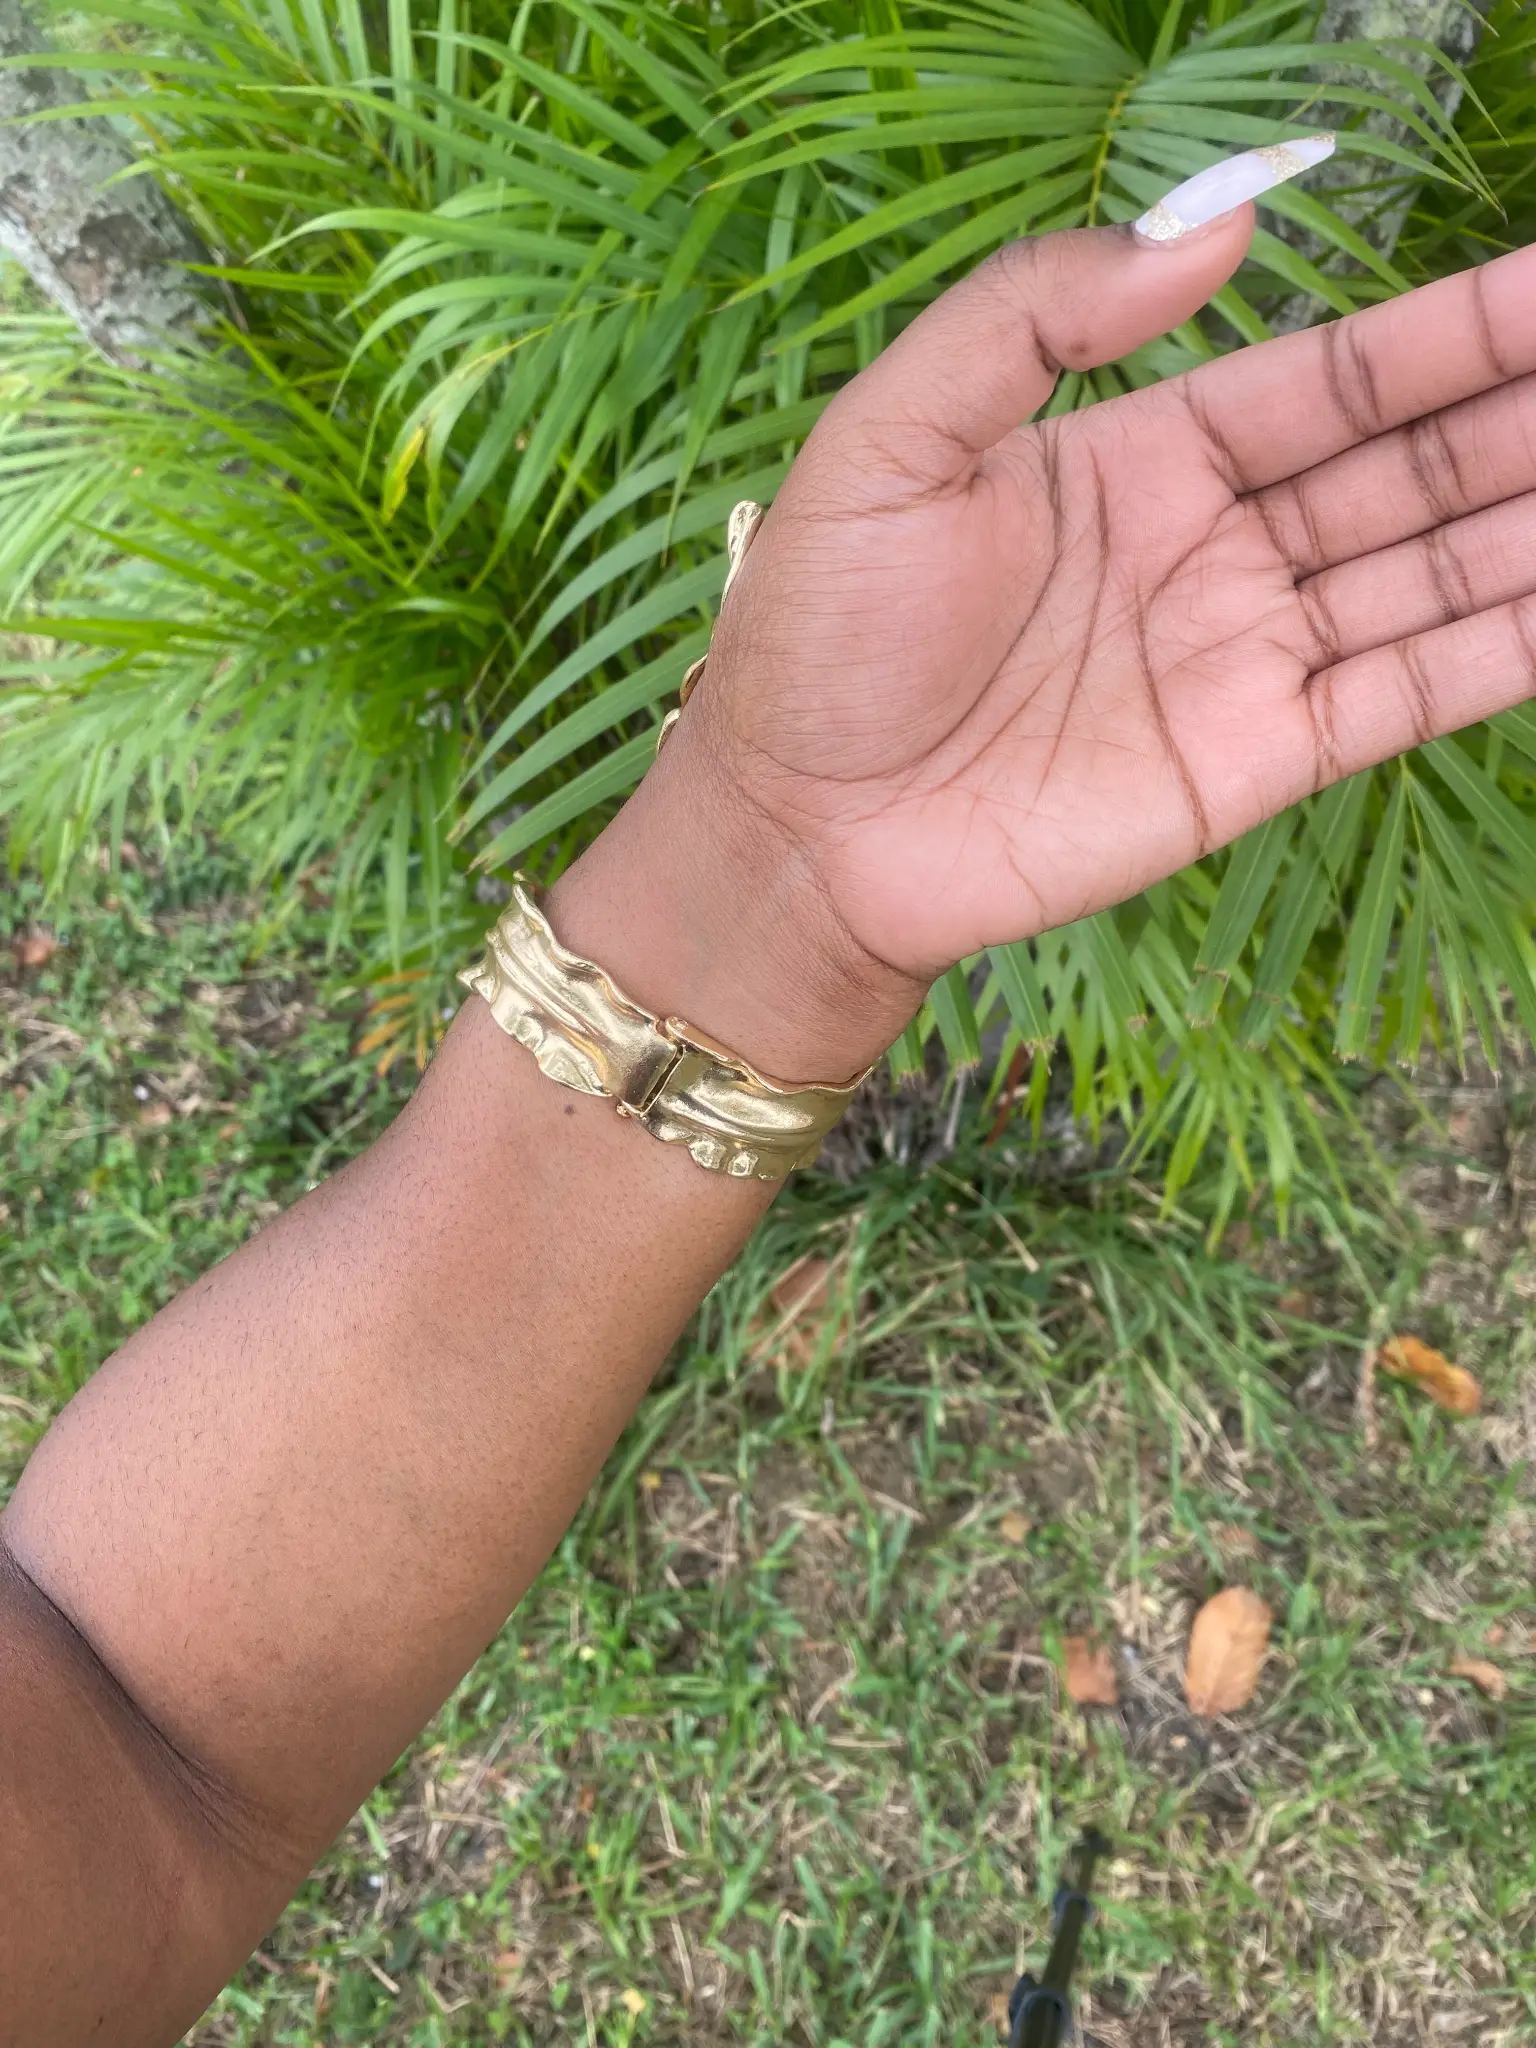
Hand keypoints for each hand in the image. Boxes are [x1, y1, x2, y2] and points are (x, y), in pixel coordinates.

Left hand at [559, 211, 1535, 1076]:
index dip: (1458, 329)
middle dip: (1524, 416)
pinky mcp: (1253, 762)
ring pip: (1434, 572)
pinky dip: (1501, 648)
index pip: (1339, 378)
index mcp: (1144, 454)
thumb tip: (1219, 225)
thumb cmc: (818, 636)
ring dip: (1534, 524)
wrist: (795, 830)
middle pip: (1412, 465)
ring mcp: (1243, 657)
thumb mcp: (888, 441)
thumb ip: (1036, 317)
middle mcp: (1217, 547)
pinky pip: (1407, 692)